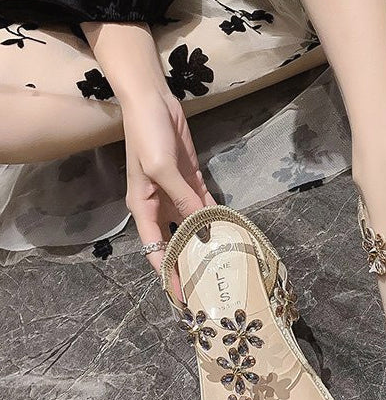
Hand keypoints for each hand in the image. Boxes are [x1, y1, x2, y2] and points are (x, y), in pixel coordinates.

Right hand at [122, 90, 213, 272]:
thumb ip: (181, 197)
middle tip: (209, 282)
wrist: (153, 103)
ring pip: (192, 223)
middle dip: (187, 260)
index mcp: (143, 206)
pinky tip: (227, 228)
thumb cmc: (147, 136)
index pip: (155, 248)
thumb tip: (201, 224)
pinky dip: (213, 215)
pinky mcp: (190, 179)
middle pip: (174, 240)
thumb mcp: (160, 168)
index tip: (181, 296)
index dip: (166, 273)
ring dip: (204, 239)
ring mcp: (175, 192)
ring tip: (222, 261)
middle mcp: (159, 204)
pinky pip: (203, 203)